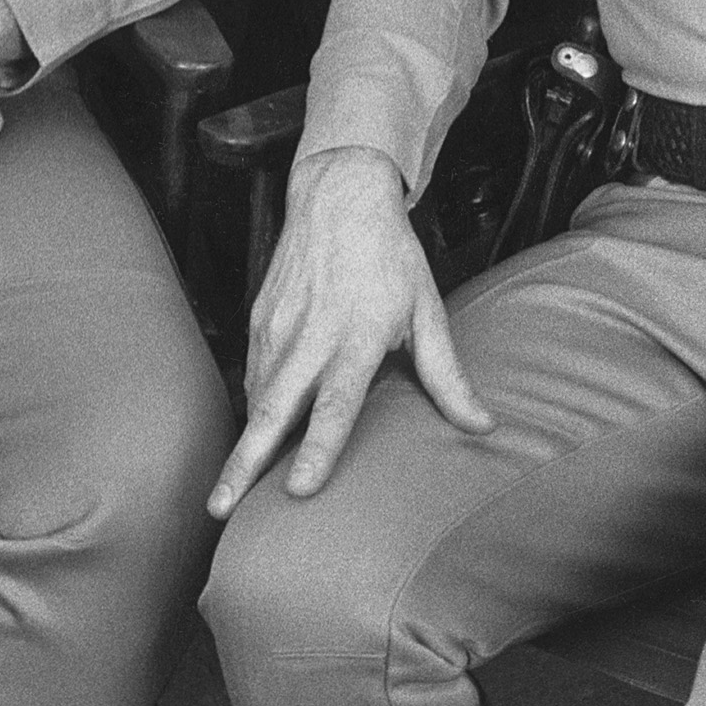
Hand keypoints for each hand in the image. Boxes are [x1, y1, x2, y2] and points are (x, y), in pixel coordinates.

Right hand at [206, 147, 490, 518]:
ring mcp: (278, 326)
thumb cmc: (390, 256)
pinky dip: (251, 409)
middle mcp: (310, 334)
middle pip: (274, 410)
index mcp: (356, 334)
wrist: (338, 196)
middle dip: (246, 463)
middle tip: (221, 509)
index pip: (336, 403)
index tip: (300, 489)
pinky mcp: (260, 319)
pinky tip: (252, 440)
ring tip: (223, 496)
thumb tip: (483, 427)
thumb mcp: (427, 310)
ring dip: (240, 445)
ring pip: (256, 396)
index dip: (319, 448)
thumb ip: (447, 376)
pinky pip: (253, 375)